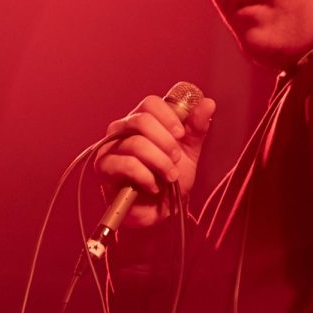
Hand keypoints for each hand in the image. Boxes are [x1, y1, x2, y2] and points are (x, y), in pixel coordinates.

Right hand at [94, 93, 216, 227]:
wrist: (161, 210)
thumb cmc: (170, 177)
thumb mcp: (189, 151)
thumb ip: (196, 128)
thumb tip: (208, 103)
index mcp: (142, 119)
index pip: (151, 103)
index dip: (169, 116)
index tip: (181, 134)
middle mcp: (122, 129)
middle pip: (142, 120)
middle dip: (166, 142)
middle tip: (177, 159)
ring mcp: (110, 147)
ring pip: (137, 144)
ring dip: (160, 163)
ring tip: (170, 176)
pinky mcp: (104, 168)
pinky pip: (127, 165)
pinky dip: (147, 177)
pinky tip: (154, 186)